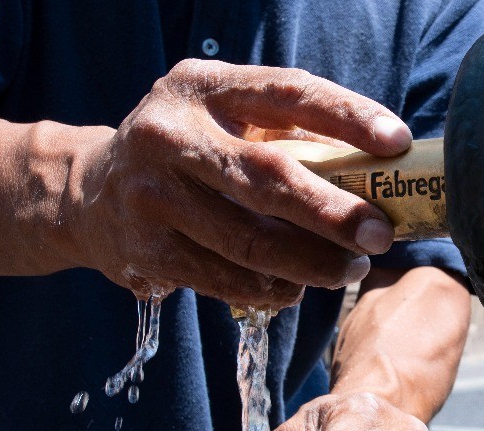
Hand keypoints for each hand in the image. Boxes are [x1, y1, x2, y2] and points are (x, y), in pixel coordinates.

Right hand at [64, 60, 411, 306]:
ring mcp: (152, 197)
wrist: (88, 193)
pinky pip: (227, 279)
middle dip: (335, 213)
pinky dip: (272, 289)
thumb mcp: (221, 119)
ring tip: (348, 270)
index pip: (286, 92)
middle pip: (268, 179)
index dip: (347, 116)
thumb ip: (282, 136)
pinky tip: (299, 288)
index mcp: (201, 88)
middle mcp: (169, 136)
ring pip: (250, 242)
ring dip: (312, 264)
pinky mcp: (148, 250)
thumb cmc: (186, 152)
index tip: (396, 142)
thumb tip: (375, 172)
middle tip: (380, 235)